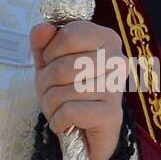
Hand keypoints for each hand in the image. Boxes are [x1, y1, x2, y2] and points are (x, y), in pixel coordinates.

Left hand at [31, 20, 124, 159]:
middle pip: (62, 67)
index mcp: (106, 38)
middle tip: (51, 91)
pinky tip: (66, 122)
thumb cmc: (68, 90)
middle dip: (45, 82)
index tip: (54, 63)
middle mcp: (117, 60)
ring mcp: (116, 88)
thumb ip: (42, 42)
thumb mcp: (50, 61)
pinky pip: (69, 111)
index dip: (50, 52)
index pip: (68, 35)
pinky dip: (58, 120)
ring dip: (50, 104)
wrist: (86, 132)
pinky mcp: (112, 115)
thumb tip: (43, 27)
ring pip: (62, 91)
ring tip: (58, 107)